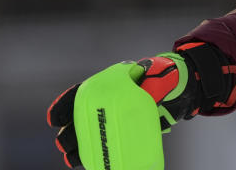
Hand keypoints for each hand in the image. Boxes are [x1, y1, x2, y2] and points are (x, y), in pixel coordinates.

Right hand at [47, 42, 235, 167]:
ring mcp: (113, 118)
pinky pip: (102, 143)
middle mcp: (106, 102)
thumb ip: (152, 77)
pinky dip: (92, 155)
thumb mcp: (157, 75)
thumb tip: (148, 79)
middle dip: (69, 133)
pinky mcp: (122, 132)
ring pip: (87, 134)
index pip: (78, 94)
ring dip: (76, 147)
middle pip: (79, 119)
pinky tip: (87, 163)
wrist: (179, 91)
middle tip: (66, 144)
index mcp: (108, 85)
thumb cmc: (164, 80)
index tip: (56, 120)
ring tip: (72, 158)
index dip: (64, 106)